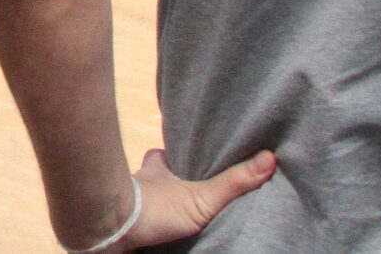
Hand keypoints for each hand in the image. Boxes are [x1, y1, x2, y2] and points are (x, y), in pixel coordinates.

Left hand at [115, 147, 275, 248]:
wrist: (111, 229)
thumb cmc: (153, 208)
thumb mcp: (201, 197)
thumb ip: (232, 182)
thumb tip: (269, 158)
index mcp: (158, 167)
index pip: (167, 152)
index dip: (177, 153)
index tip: (189, 153)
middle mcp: (140, 179)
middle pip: (155, 173)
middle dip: (169, 178)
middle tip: (184, 184)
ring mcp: (128, 198)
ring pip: (142, 193)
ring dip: (155, 198)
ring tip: (171, 208)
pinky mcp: (122, 220)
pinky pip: (133, 216)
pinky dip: (142, 220)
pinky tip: (152, 228)